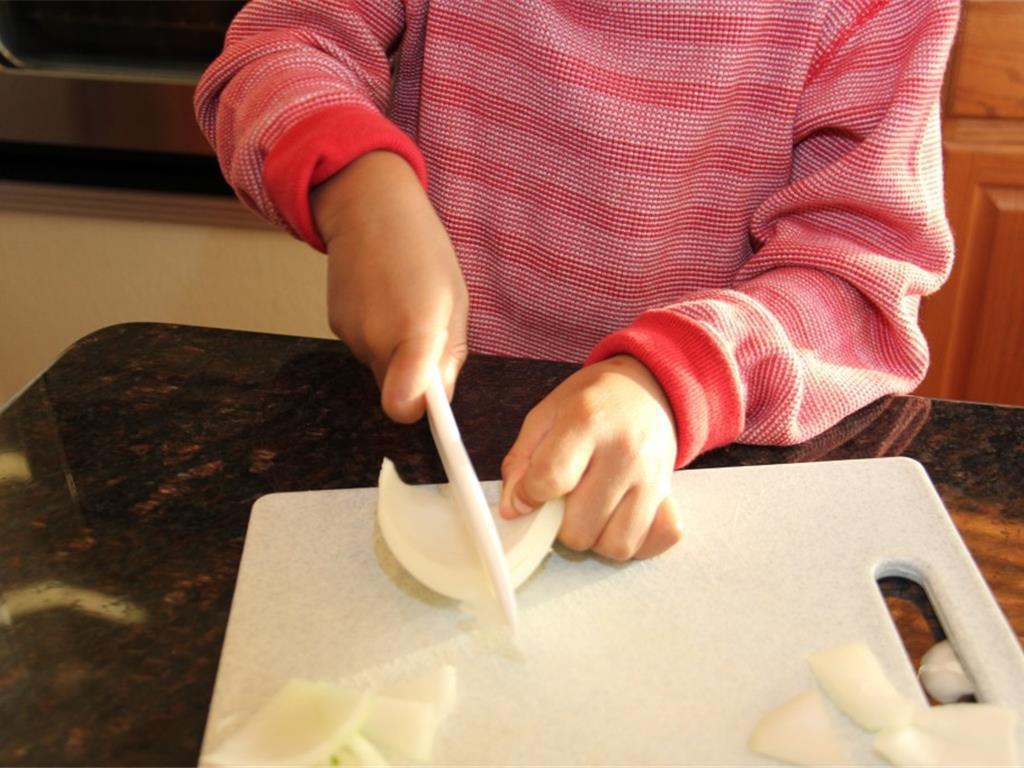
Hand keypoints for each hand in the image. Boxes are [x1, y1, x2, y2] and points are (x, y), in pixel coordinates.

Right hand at [312, 151, 467, 421]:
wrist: (368, 207)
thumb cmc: (422, 249)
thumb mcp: (456, 298)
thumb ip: (450, 353)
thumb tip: (440, 397)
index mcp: (417, 331)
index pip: (404, 405)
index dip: (418, 412)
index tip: (432, 406)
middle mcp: (377, 338)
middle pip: (396, 391)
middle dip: (415, 376)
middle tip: (428, 333)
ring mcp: (351, 333)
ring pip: (381, 369)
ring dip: (396, 351)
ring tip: (404, 304)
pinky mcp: (335, 326)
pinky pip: (365, 349)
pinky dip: (377, 334)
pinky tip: (383, 298)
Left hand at [499, 356, 681, 560]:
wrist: (646, 389)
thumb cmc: (590, 404)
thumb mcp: (545, 416)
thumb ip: (522, 462)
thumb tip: (514, 509)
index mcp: (587, 421)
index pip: (550, 480)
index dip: (528, 496)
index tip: (528, 493)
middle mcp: (624, 451)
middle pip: (579, 527)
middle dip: (561, 523)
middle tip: (564, 500)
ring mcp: (652, 477)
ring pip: (616, 545)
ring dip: (596, 538)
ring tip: (591, 511)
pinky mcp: (672, 496)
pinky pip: (654, 543)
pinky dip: (635, 541)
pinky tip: (619, 519)